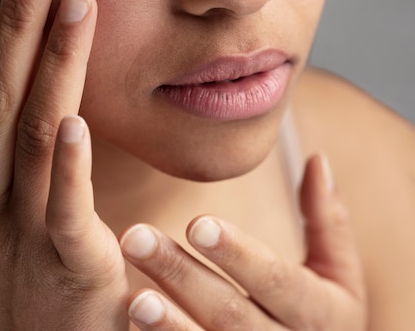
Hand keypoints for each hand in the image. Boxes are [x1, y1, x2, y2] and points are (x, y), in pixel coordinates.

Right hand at [0, 0, 128, 329]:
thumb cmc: (42, 284)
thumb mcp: (31, 216)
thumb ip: (46, 163)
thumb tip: (58, 109)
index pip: (2, 95)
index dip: (11, 38)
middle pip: (7, 98)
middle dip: (19, 31)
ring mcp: (27, 228)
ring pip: (37, 135)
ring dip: (55, 67)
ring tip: (75, 6)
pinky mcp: (67, 266)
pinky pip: (63, 211)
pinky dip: (67, 166)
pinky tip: (75, 121)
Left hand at [121, 154, 367, 329]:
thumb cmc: (325, 315)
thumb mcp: (339, 273)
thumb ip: (327, 220)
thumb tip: (317, 158)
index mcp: (320, 313)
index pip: (275, 279)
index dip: (237, 253)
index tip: (196, 223)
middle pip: (229, 313)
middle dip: (181, 275)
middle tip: (136, 238)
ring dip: (168, 326)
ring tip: (133, 296)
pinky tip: (134, 325)